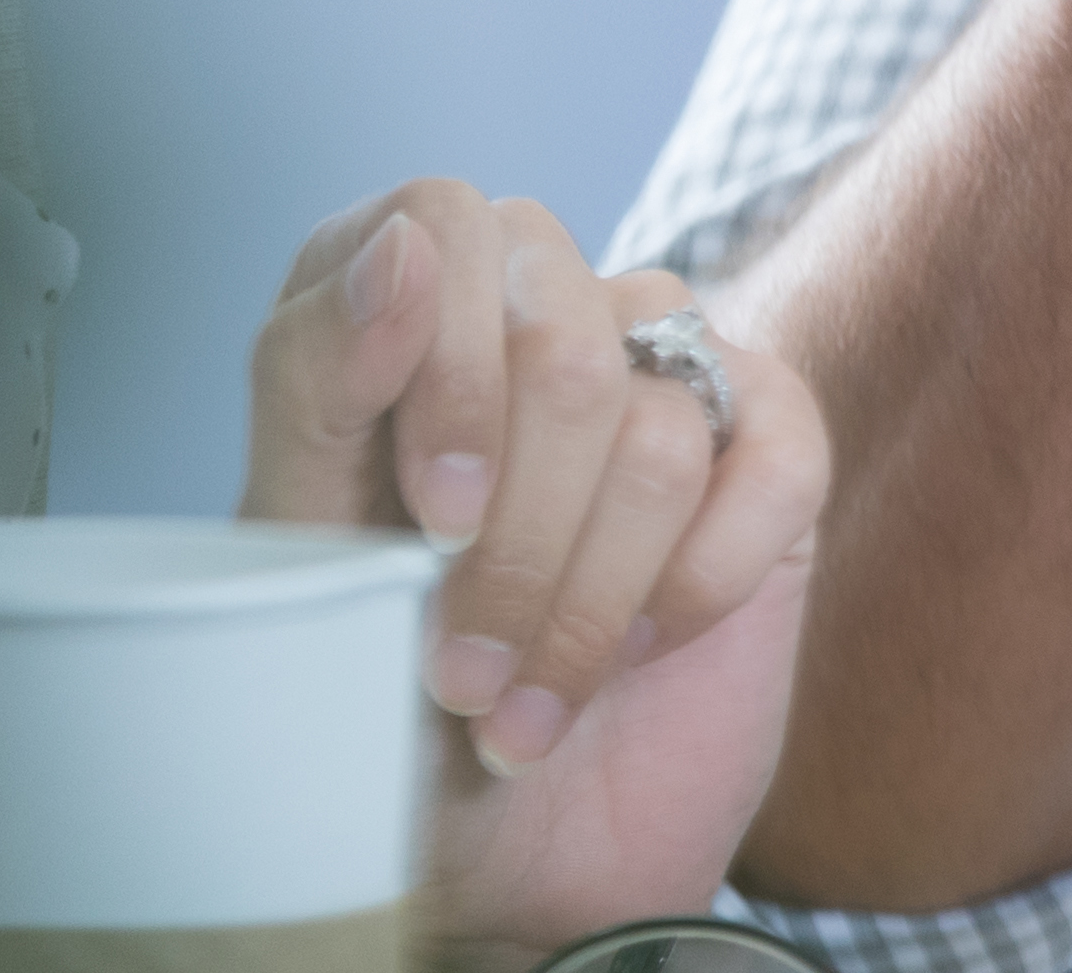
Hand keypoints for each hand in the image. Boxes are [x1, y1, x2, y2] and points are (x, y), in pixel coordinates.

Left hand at [248, 180, 829, 958]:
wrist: (490, 852)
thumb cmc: (373, 690)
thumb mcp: (295, 543)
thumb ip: (316, 376)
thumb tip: (403, 244)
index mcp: (407, 300)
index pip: (442, 219)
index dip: (442, 366)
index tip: (431, 521)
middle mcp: (538, 308)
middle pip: (559, 338)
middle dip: (514, 538)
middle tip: (462, 671)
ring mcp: (666, 373)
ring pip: (655, 429)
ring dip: (586, 604)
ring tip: (525, 706)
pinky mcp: (768, 452)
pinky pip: (775, 459)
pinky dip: (701, 583)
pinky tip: (644, 650)